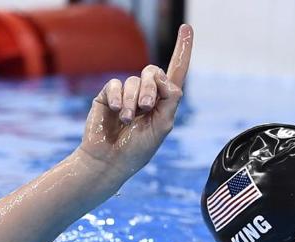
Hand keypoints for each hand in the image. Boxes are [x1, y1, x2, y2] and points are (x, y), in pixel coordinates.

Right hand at [79, 24, 192, 177]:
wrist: (110, 160)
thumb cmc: (138, 149)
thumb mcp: (163, 126)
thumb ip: (170, 100)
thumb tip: (164, 78)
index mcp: (164, 103)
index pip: (176, 73)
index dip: (182, 50)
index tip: (186, 28)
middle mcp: (147, 95)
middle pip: (154, 72)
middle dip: (152, 88)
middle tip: (146, 107)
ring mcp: (127, 94)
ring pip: (134, 81)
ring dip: (133, 101)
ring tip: (128, 120)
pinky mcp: (108, 96)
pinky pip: (115, 84)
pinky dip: (118, 97)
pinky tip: (117, 111)